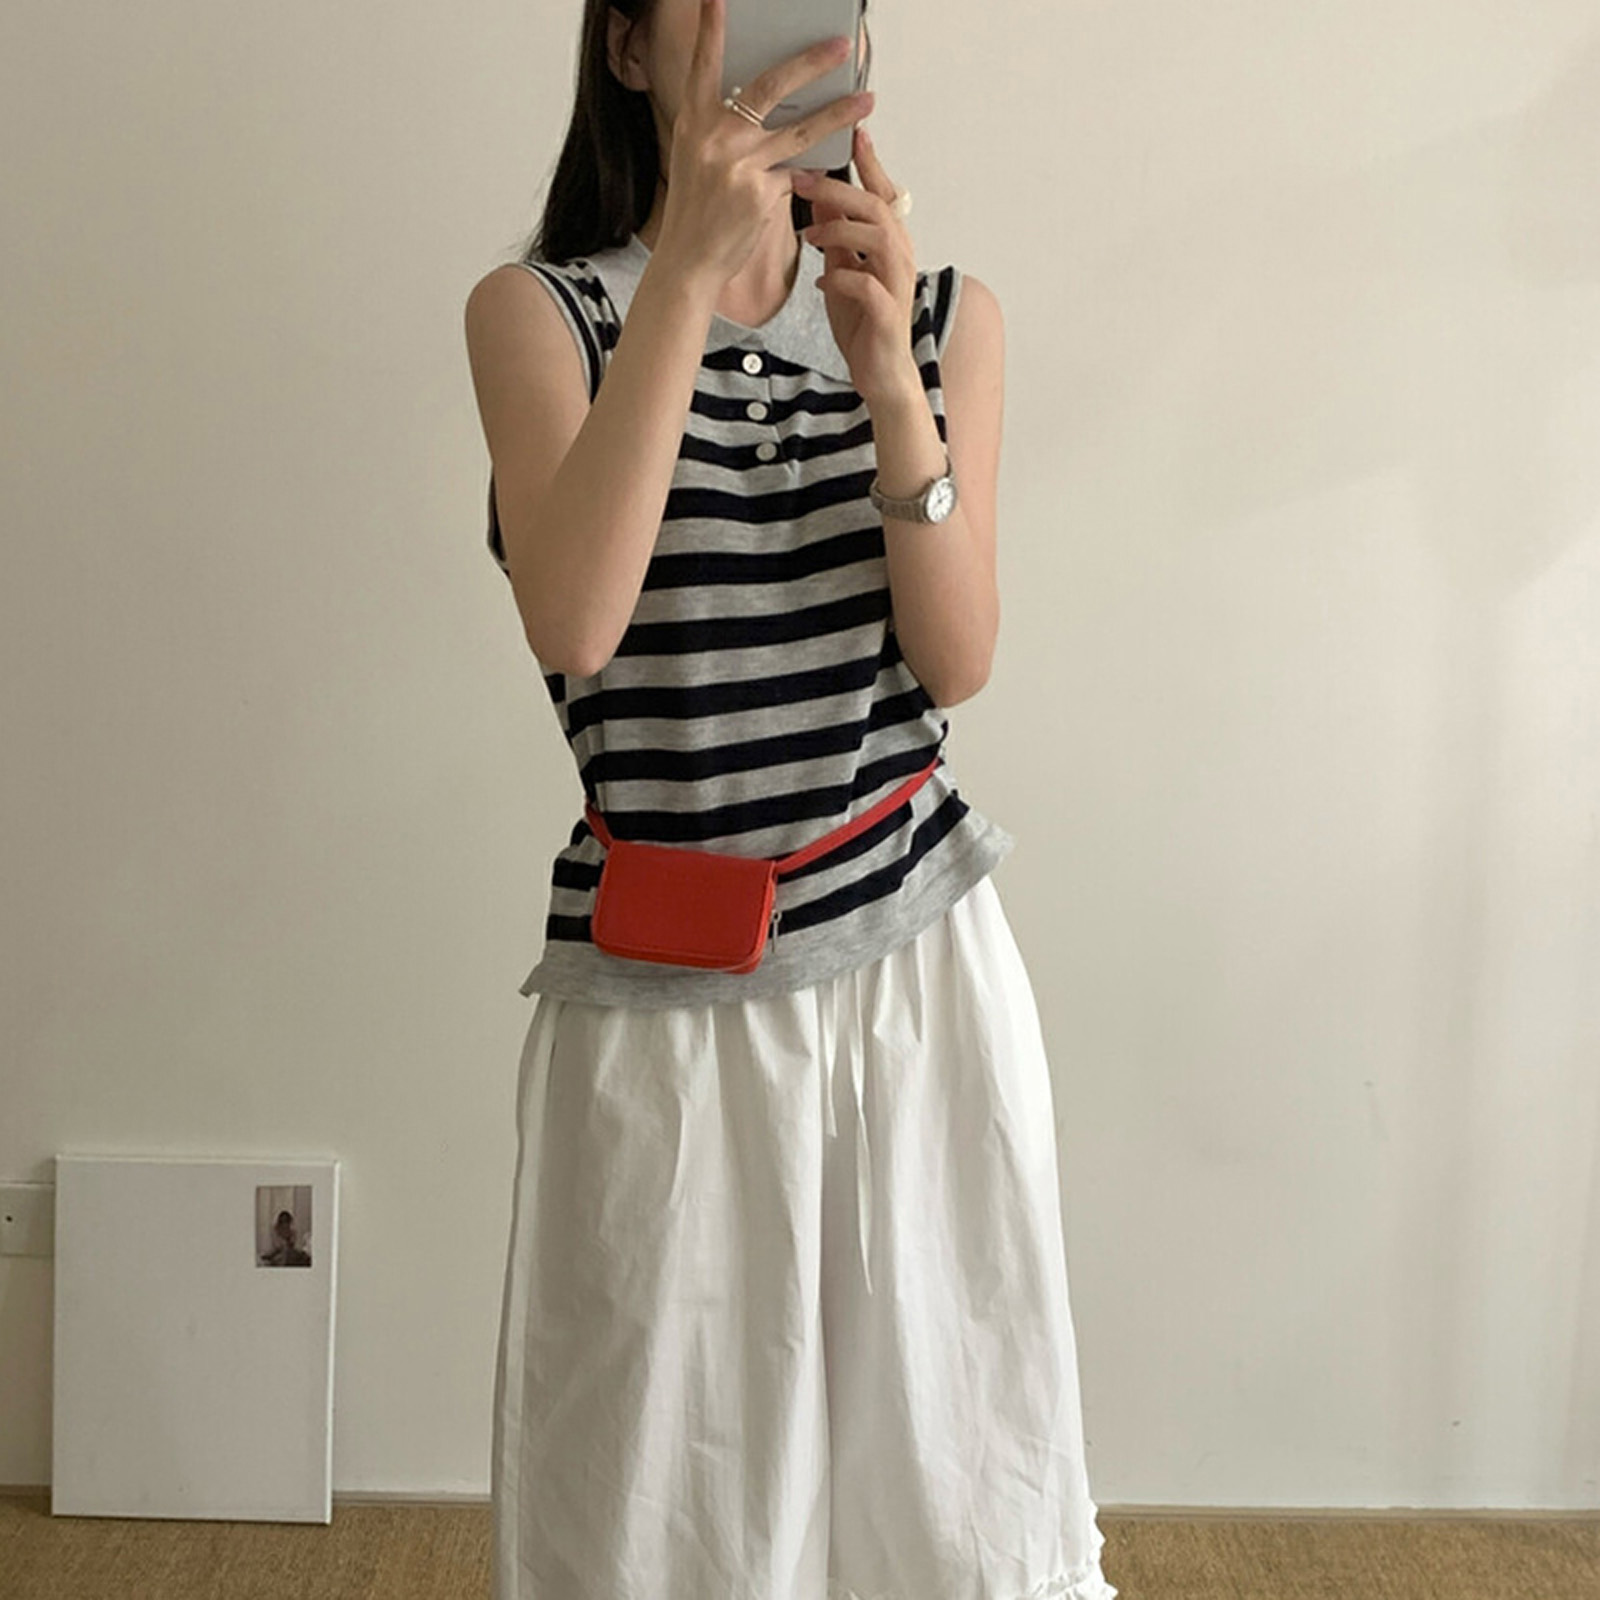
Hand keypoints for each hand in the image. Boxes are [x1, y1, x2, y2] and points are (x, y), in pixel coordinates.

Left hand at [795, 126, 922, 405]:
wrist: (881, 374)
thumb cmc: (863, 322)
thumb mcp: (841, 269)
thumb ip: (834, 237)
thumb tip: (816, 200)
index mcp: (890, 242)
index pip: (882, 192)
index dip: (869, 161)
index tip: (851, 132)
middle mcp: (899, 256)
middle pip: (877, 206)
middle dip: (840, 190)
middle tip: (803, 181)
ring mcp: (897, 284)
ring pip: (879, 238)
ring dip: (841, 230)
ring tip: (810, 234)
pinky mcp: (888, 314)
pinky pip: (867, 285)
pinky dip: (841, 277)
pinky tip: (822, 280)